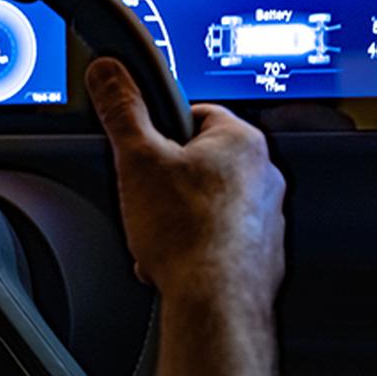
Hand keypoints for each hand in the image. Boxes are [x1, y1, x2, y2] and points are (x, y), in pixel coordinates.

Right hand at [85, 58, 285, 302]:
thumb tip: (110, 74)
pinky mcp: (261, 253)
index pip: (195, 115)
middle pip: (200, 163)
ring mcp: (266, 216)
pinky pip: (221, 239)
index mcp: (240, 140)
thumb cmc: (187, 234)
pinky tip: (175, 259)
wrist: (214, 301)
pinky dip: (196, 248)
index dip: (159, 133)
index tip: (143, 150)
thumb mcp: (137, 159)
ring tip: (160, 235)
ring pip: (209, 204)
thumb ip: (121, 110)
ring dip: (179, 218)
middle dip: (167, 182)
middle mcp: (264, 174)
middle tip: (146, 198)